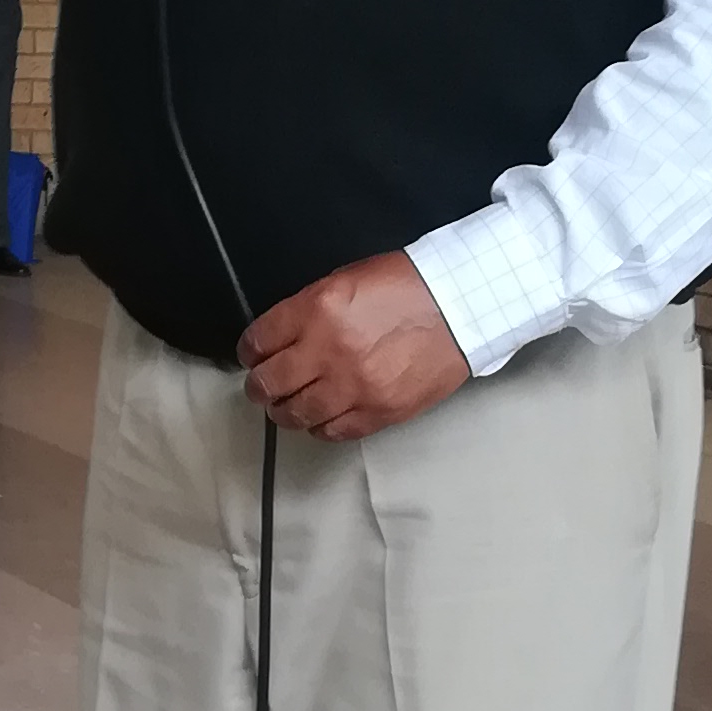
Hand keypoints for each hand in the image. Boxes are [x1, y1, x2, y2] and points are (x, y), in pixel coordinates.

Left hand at [241, 252, 468, 441]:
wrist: (461, 305)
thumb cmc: (407, 286)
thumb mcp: (346, 279)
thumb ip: (309, 309)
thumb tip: (282, 338)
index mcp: (317, 309)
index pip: (260, 340)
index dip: (250, 350)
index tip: (253, 355)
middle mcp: (329, 350)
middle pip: (270, 382)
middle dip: (258, 386)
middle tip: (261, 386)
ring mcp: (354, 386)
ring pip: (295, 414)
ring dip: (283, 411)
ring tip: (286, 406)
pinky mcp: (378, 412)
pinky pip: (333, 431)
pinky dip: (319, 426)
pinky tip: (320, 417)